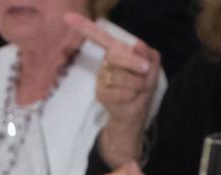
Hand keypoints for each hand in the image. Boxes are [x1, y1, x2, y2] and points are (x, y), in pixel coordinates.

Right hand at [68, 13, 158, 164]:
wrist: (137, 113)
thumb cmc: (143, 86)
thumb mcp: (153, 67)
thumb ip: (148, 54)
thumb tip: (138, 46)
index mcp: (117, 51)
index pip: (99, 37)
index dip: (84, 27)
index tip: (67, 16)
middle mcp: (106, 61)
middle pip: (115, 55)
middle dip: (134, 63)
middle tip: (145, 70)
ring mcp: (101, 77)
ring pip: (118, 75)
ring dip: (136, 83)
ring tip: (138, 88)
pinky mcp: (100, 92)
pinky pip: (116, 91)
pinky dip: (130, 94)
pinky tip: (131, 97)